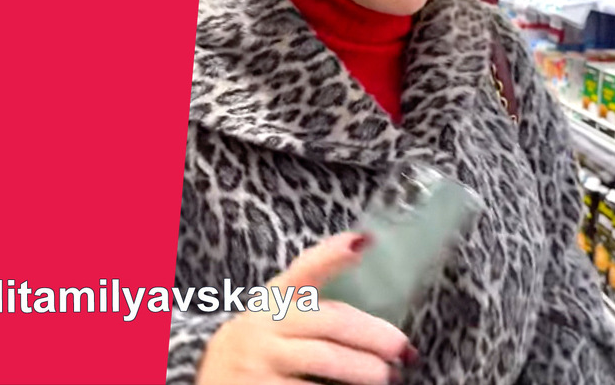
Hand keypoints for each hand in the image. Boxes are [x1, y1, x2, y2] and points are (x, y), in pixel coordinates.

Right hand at [196, 232, 415, 384]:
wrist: (213, 378)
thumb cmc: (265, 342)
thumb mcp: (281, 312)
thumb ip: (318, 297)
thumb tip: (373, 278)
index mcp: (275, 298)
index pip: (305, 270)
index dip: (332, 255)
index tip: (361, 242)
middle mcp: (267, 324)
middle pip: (330, 322)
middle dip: (371, 335)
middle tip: (401, 348)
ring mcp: (262, 360)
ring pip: (324, 358)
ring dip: (363, 368)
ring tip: (387, 376)